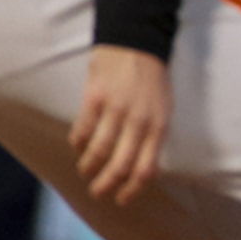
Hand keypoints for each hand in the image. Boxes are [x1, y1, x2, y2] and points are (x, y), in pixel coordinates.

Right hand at [72, 44, 170, 205]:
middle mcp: (139, 121)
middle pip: (120, 166)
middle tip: (97, 193)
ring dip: (89, 166)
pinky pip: (83, 128)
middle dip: (106, 185)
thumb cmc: (152, 77)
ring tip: (84, 171)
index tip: (121, 199)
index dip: (132, 190)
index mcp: (158, 126)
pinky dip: (78, 141)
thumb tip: (144, 168)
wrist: (136, 40)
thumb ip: (154, 136)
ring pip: (98, 150)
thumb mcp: (164, 108)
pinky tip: (76, 145)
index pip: (146, 170)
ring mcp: (116, 109)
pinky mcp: (95, 97)